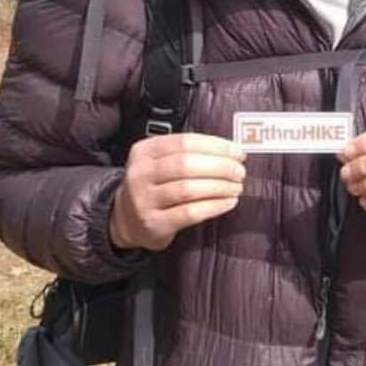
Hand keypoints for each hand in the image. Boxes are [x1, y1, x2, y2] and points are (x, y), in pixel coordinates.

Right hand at [109, 133, 246, 250]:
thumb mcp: (160, 161)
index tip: (238, 152)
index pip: (185, 142)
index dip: (216, 146)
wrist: (126, 219)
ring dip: (220, 186)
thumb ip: (188, 152)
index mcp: (145, 150)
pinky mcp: (154, 223)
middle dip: (220, 167)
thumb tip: (231, 151)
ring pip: (188, 189)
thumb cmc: (155, 184)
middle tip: (240, 171)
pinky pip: (189, 213)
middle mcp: (140, 173)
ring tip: (237, 187)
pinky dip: (213, 206)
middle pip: (187, 164)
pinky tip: (228, 202)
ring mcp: (144, 199)